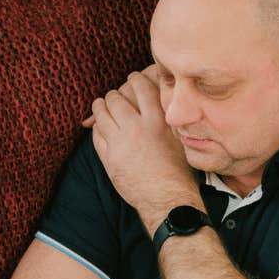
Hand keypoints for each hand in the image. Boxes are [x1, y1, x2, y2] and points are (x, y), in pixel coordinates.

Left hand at [90, 70, 195, 222]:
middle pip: (116, 98)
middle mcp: (136, 128)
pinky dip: (97, 127)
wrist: (168, 200)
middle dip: (114, 94)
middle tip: (114, 95)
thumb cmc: (180, 171)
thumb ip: (170, 116)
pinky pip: (96, 135)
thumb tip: (164, 98)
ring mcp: (119, 144)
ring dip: (100, 106)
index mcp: (157, 120)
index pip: (141, 87)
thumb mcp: (181, 138)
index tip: (132, 78)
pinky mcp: (109, 159)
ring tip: (101, 104)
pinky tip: (100, 126)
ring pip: (102, 114)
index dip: (135, 79)